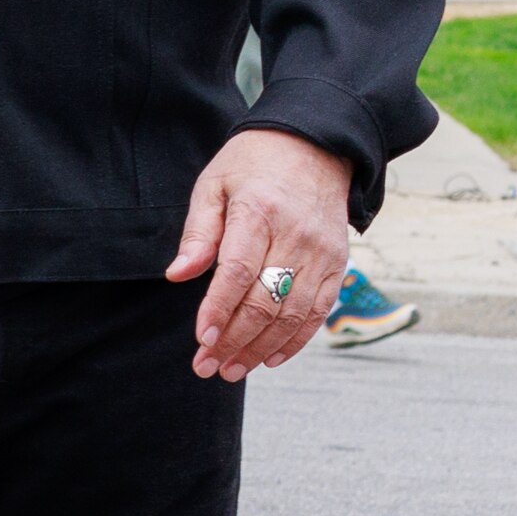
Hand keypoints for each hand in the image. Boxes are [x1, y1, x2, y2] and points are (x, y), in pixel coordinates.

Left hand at [165, 126, 354, 379]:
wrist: (316, 146)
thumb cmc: (253, 164)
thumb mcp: (213, 185)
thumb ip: (198, 232)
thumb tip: (177, 275)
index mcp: (259, 213)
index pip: (238, 271)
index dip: (219, 309)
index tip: (201, 339)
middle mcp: (296, 236)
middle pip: (266, 300)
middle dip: (235, 340)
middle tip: (207, 366)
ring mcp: (322, 252)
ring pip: (294, 313)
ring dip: (263, 348)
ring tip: (233, 369)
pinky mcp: (339, 263)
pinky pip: (320, 310)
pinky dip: (297, 339)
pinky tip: (271, 358)